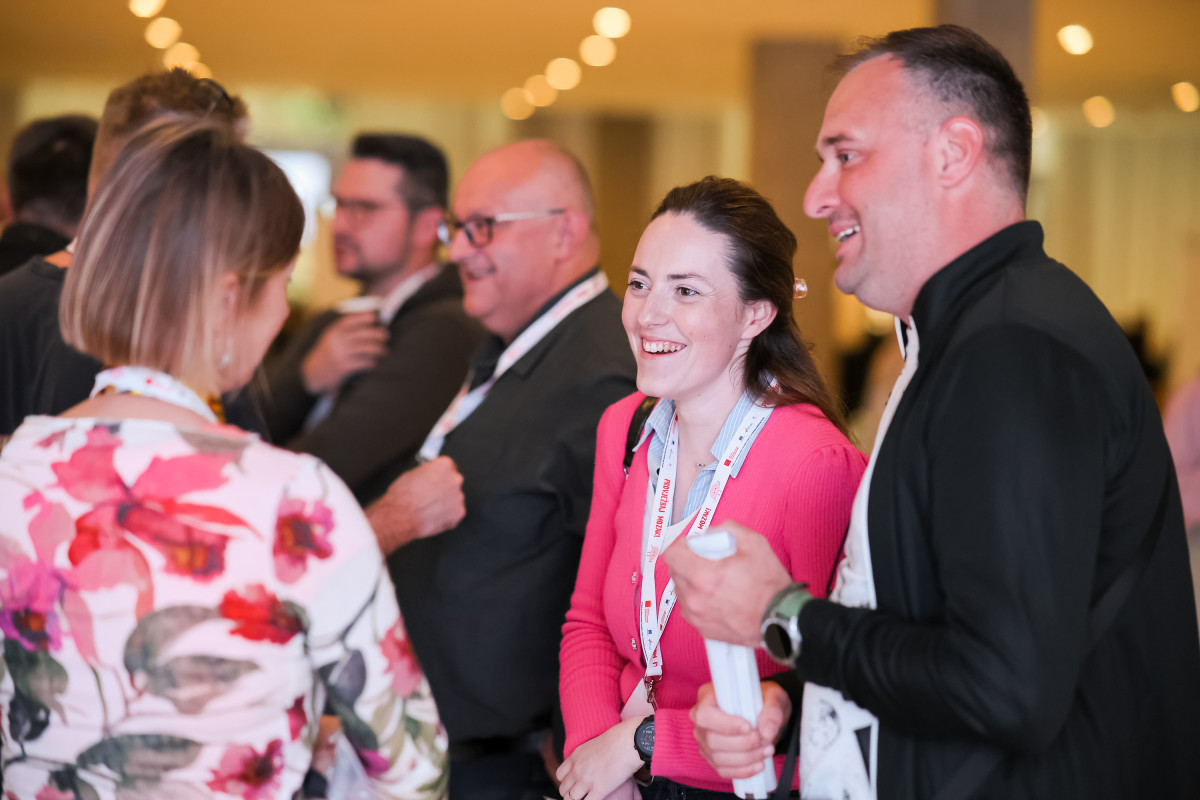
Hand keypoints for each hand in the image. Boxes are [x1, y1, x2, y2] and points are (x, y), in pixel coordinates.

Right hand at [301, 311, 387, 394]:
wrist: (313, 374)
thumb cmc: (327, 353)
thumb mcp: (331, 338)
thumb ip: (344, 329)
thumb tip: (368, 317)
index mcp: (333, 331)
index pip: (351, 320)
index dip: (365, 317)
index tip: (375, 317)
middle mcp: (337, 340)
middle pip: (364, 333)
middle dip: (379, 334)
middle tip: (386, 336)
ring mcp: (341, 353)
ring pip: (368, 348)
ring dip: (380, 349)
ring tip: (384, 351)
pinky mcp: (344, 367)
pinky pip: (365, 362)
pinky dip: (373, 362)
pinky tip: (374, 363)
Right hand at [367, 457, 465, 553]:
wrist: (402, 518)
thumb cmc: (402, 497)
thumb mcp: (410, 474)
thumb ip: (426, 473)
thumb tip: (428, 476)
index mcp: (444, 465)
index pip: (448, 467)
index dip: (439, 476)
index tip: (435, 481)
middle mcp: (455, 479)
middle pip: (453, 482)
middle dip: (444, 489)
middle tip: (431, 496)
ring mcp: (459, 497)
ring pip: (454, 499)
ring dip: (445, 503)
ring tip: (429, 508)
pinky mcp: (459, 513)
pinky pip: (454, 513)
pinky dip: (446, 516)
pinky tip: (433, 516)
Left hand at [556, 716, 643, 799]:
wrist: (626, 742)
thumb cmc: (615, 740)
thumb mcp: (592, 745)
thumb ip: (585, 756)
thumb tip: (588, 763)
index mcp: (575, 758)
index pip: (560, 775)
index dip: (566, 781)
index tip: (574, 784)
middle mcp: (577, 770)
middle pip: (563, 789)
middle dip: (570, 793)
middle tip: (580, 794)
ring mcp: (586, 781)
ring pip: (570, 799)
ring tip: (586, 798)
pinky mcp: (598, 790)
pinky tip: (596, 799)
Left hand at [662, 520, 790, 646]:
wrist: (781, 620)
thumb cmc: (770, 586)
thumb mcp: (754, 543)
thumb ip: (727, 530)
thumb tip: (710, 533)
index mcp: (703, 576)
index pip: (672, 555)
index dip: (681, 545)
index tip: (692, 545)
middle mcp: (695, 598)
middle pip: (675, 572)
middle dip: (688, 561)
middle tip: (708, 560)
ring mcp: (697, 616)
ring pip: (682, 590)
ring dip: (692, 581)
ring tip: (716, 580)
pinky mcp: (703, 629)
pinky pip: (690, 607)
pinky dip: (698, 599)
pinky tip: (717, 596)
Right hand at [691, 682, 791, 779]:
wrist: (764, 715)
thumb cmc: (762, 700)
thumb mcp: (773, 696)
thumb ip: (772, 711)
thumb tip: (766, 732)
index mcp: (708, 697)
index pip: (704, 714)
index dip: (725, 724)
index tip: (748, 727)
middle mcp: (702, 721)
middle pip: (712, 739)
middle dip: (742, 744)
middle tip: (763, 739)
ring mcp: (705, 741)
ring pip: (718, 757)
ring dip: (746, 758)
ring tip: (767, 750)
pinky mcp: (713, 758)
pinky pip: (723, 770)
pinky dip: (743, 770)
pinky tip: (759, 764)